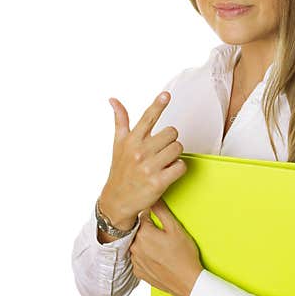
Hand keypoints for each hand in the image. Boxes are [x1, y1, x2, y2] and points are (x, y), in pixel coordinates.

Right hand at [98, 92, 186, 228]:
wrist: (117, 201)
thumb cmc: (120, 170)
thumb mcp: (118, 144)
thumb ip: (120, 120)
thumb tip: (113, 100)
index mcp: (131, 140)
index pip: (147, 118)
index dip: (158, 105)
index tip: (166, 95)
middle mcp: (139, 151)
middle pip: (172, 133)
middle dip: (170, 141)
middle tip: (161, 151)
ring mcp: (149, 167)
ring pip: (178, 148)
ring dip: (175, 155)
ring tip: (164, 162)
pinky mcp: (158, 182)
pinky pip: (180, 166)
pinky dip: (178, 169)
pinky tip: (168, 173)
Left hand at [130, 199, 202, 295]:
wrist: (187, 282)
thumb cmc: (184, 255)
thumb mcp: (175, 228)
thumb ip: (161, 211)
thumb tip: (153, 198)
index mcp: (143, 233)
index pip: (142, 216)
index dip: (153, 217)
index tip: (161, 223)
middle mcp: (134, 247)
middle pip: (138, 230)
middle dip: (149, 230)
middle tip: (163, 237)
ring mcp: (135, 261)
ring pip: (137, 244)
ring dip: (146, 244)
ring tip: (161, 249)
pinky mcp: (138, 272)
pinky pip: (138, 258)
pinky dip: (145, 257)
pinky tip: (158, 259)